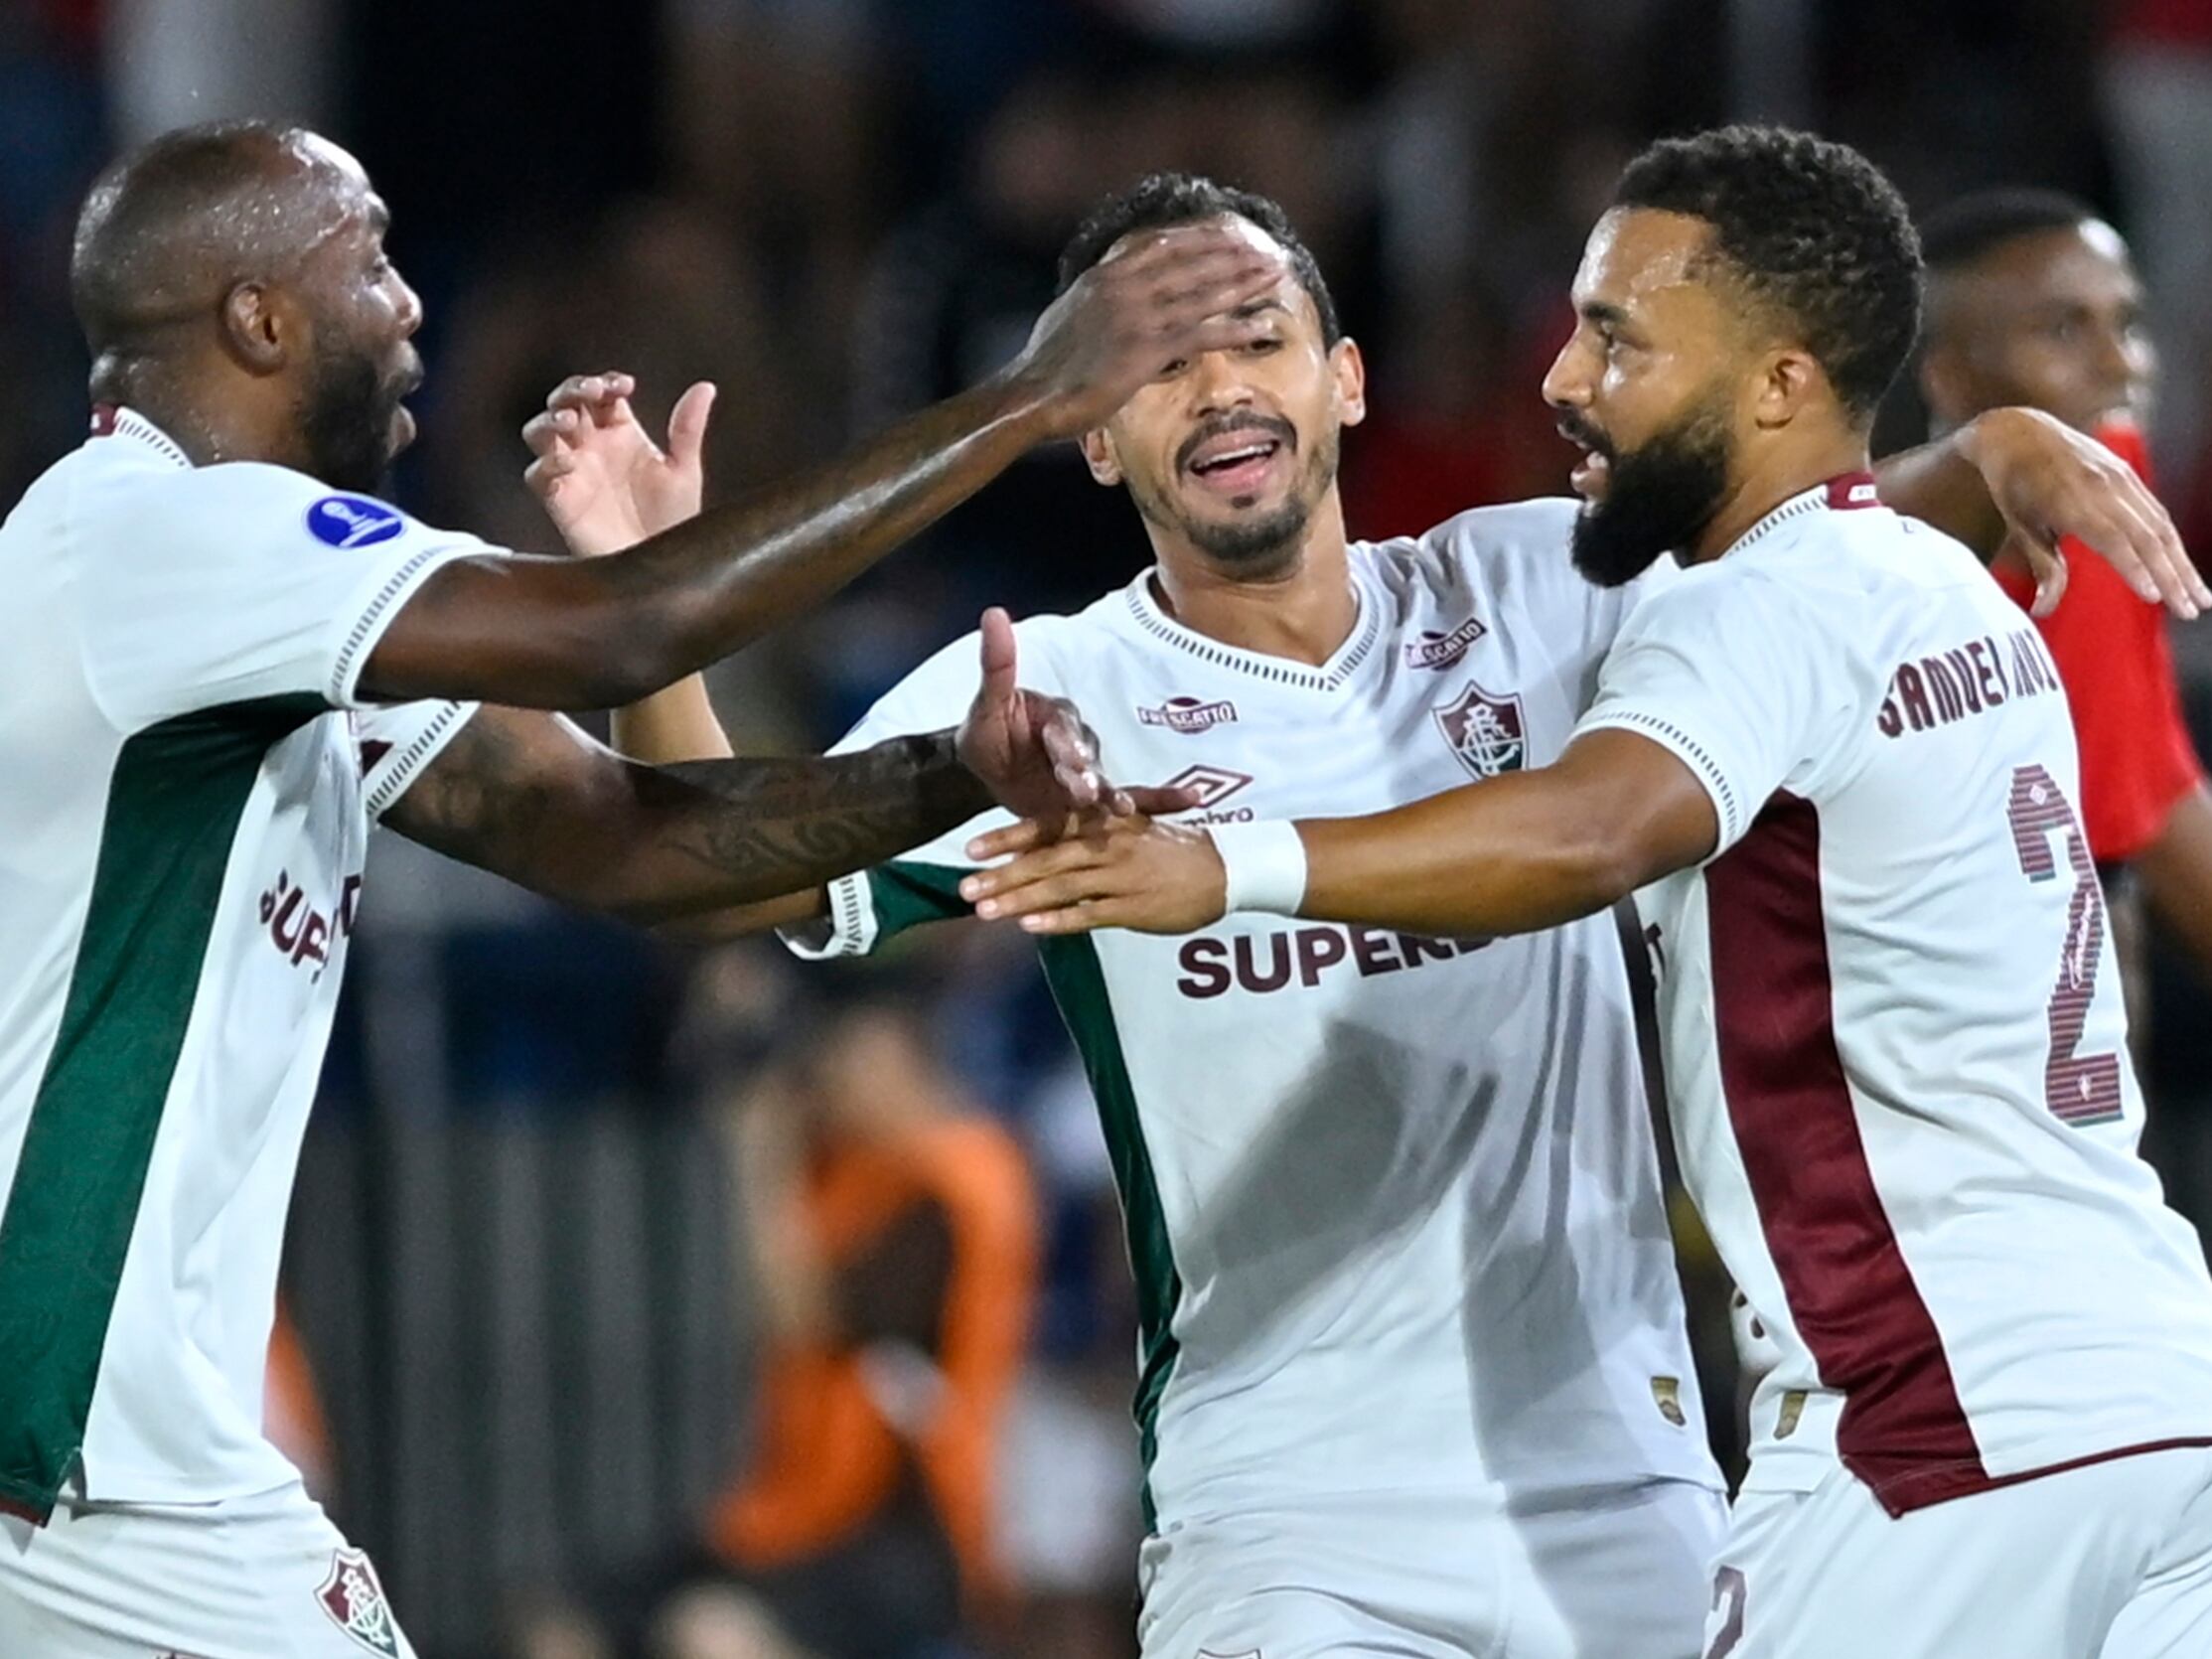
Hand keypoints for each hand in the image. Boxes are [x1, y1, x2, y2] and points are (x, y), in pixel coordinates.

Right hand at [522, 372, 717, 554]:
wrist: (663, 571)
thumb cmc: (673, 522)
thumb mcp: (685, 473)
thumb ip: (688, 429)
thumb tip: (706, 387)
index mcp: (620, 433)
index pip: (601, 393)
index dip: (606, 382)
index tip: (625, 385)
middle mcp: (591, 447)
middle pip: (565, 403)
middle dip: (573, 390)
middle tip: (594, 392)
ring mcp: (572, 472)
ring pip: (539, 432)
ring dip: (549, 420)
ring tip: (569, 421)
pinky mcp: (559, 501)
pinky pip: (537, 476)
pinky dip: (546, 464)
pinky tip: (568, 462)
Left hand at [953, 609, 1199, 826]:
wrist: (985, 776)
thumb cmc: (986, 736)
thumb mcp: (986, 704)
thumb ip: (996, 665)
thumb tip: (995, 613)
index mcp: (1055, 716)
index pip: (1063, 727)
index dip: (1067, 741)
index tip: (1069, 755)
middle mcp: (1076, 740)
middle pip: (1084, 756)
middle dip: (1085, 772)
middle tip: (1087, 789)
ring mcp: (1084, 770)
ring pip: (1099, 780)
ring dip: (1108, 793)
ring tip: (1118, 809)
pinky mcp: (1086, 800)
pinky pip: (1109, 800)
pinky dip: (1127, 803)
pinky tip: (1134, 812)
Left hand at [958, 810, 1227, 934]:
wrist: (1225, 867)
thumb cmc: (1173, 848)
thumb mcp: (1132, 827)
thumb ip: (1092, 833)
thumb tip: (1048, 846)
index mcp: (1103, 822)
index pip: (1046, 827)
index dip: (1007, 837)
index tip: (971, 848)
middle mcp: (1106, 845)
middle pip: (1044, 859)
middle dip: (1002, 874)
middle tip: (964, 887)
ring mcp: (1119, 876)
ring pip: (1060, 887)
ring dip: (1019, 898)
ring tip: (984, 911)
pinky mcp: (1133, 907)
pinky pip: (1089, 914)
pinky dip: (1058, 919)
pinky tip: (1029, 926)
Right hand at [1005, 222, 1285, 438]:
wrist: (1029, 395)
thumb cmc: (1044, 366)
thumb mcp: (1069, 314)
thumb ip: (1096, 297)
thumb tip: (1105, 291)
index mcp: (1105, 277)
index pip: (1163, 245)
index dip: (1202, 238)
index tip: (1230, 234)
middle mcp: (1123, 288)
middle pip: (1191, 262)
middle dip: (1233, 255)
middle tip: (1266, 251)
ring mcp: (1136, 317)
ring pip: (1201, 293)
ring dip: (1243, 283)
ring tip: (1274, 276)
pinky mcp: (1145, 350)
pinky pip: (1200, 334)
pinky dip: (1234, 328)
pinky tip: (1261, 326)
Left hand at [1961, 406, 2207, 619]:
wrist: (2018, 432)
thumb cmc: (2013, 486)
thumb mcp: (2019, 527)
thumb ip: (2042, 566)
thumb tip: (2042, 610)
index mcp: (2071, 502)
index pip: (2113, 540)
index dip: (2136, 569)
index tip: (2155, 597)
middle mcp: (2103, 488)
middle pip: (2147, 536)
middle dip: (2173, 576)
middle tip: (2191, 611)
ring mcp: (2120, 478)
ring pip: (2161, 526)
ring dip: (2183, 563)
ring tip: (2200, 597)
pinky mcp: (2128, 474)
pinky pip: (2156, 511)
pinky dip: (2173, 542)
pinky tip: (2183, 567)